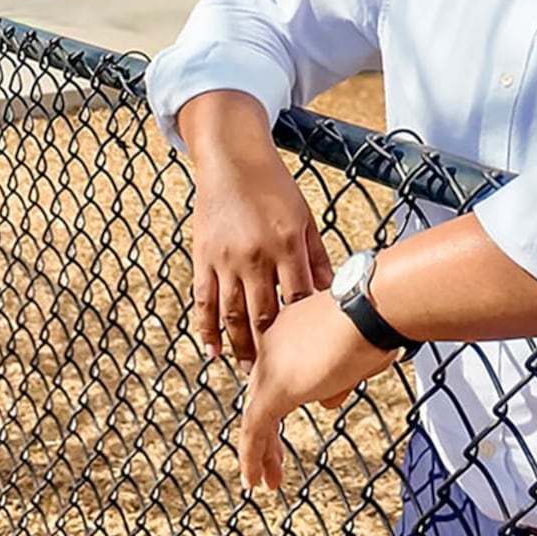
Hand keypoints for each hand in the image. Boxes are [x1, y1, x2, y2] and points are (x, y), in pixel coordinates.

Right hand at [185, 100, 333, 372]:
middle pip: (264, 315)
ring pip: (233, 315)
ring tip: (248, 371)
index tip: (315, 354)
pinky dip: (207, 329)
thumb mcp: (304, 218)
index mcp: (286, 244)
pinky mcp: (202, 257)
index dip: (305, 330)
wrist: (231, 159)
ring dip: (240, 348)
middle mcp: (255, 255)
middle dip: (272, 350)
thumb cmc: (275, 188)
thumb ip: (317, 259)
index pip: (299, 298)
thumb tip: (334, 295)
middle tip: (278, 376)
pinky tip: (213, 351)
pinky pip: (203, 301)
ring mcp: (226, 258)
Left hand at [238, 291, 399, 492]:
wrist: (373, 307)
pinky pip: (255, 431)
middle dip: (267, 427)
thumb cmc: (378, 319)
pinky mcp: (273, 390)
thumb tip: (326, 400)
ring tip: (266, 479)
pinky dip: (253, 458)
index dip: (289, 393)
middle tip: (271, 454)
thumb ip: (339, 374)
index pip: (285, 366)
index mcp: (293, 325)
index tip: (296, 408)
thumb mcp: (358, 349)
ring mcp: (270, 366)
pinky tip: (255, 480)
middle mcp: (274, 342)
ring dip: (262, 451)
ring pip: (256, 415)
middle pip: (263, 392)